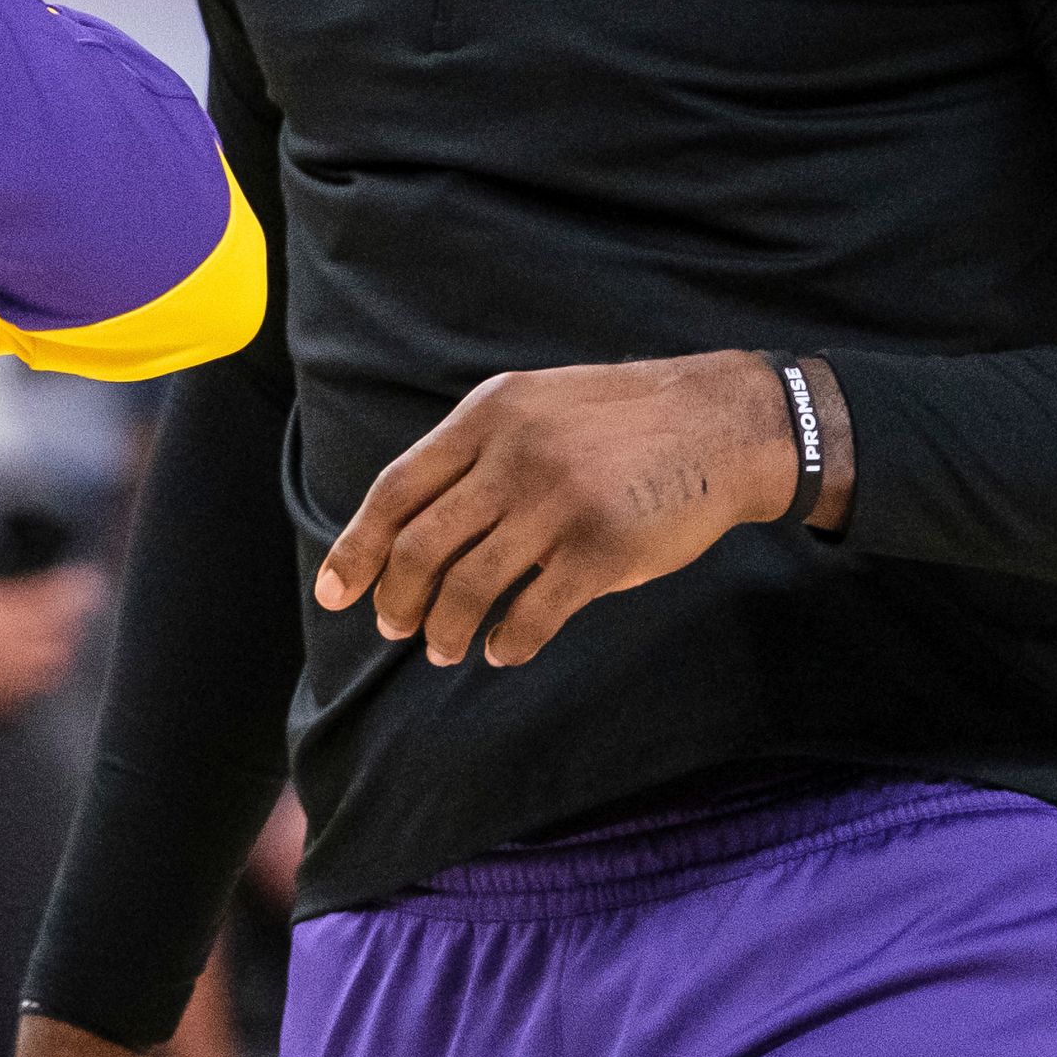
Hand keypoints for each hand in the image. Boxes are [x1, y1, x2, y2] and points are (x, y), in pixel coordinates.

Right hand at [0, 558, 101, 728]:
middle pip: (61, 638)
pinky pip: (26, 700)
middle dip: (72, 622)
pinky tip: (30, 681)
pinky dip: (33, 686)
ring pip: (49, 672)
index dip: (75, 588)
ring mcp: (7, 687)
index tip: (91, 579)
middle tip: (77, 610)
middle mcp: (17, 654)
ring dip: (58, 654)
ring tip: (60, 643)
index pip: (54, 599)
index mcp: (9, 618)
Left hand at [314, 350, 828, 669]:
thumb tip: (410, 523)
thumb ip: (476, 451)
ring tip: (442, 648)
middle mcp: (514, 456)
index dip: (357, 546)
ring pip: (469, 585)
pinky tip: (502, 651)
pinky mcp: (602, 551)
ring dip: (445, 629)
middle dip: (396, 598)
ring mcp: (558, 504)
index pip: (396, 489)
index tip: (334, 591)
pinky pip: (533, 614)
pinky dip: (507, 642)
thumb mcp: (535, 405)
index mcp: (488, 416)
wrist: (721, 423)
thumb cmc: (620, 421)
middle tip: (394, 626)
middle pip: (421, 545)